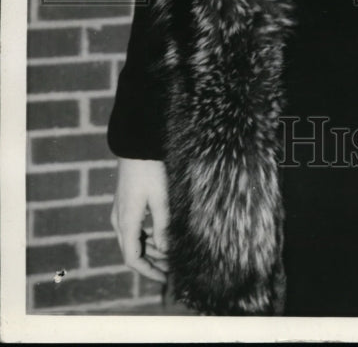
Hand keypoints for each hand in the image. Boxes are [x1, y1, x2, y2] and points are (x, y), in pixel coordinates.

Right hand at [111, 157, 169, 283]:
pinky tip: (162, 237)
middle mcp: (119, 221)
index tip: (166, 277)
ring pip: (133, 240)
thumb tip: (166, 251)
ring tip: (171, 254)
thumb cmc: (150, 170)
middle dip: (152, 263)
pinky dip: (147, 237)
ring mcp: (121, 213)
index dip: (148, 271)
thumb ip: (163, 226)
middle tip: (173, 268)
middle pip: (132, 252)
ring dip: (151, 250)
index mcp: (126, 222)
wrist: (137, 147)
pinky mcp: (125, 205)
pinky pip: (134, 229)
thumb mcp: (161, 199)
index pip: (132, 258)